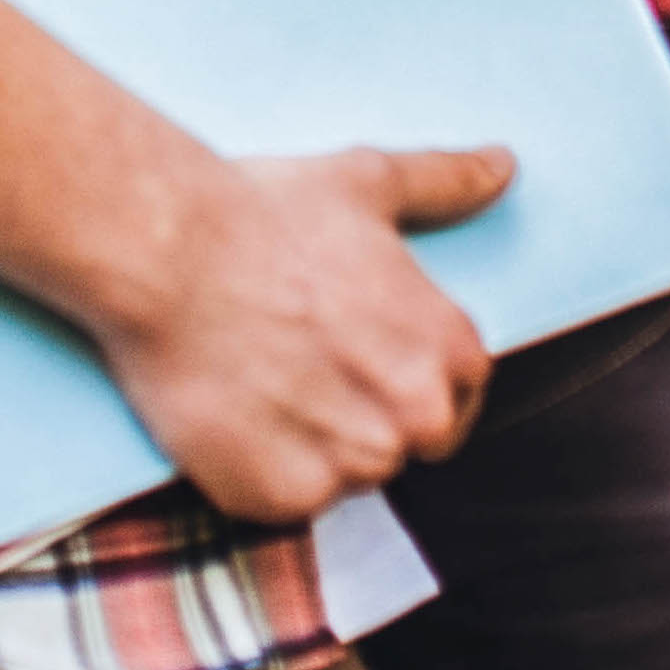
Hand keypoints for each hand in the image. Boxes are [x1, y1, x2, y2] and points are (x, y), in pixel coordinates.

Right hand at [85, 143, 511, 524]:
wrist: (167, 252)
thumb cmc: (267, 212)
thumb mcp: (370, 182)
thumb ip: (447, 185)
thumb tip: (502, 166)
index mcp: (449, 352)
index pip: (457, 396)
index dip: (406, 372)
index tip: (359, 350)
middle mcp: (414, 420)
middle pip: (405, 443)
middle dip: (365, 413)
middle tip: (304, 361)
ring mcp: (350, 466)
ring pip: (345, 475)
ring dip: (313, 443)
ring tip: (263, 377)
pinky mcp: (281, 500)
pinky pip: (286, 502)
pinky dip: (261, 469)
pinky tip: (235, 410)